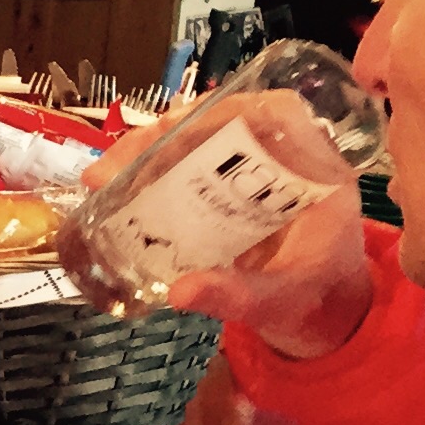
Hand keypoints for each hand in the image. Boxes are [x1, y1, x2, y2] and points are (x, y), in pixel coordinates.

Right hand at [96, 92, 369, 358]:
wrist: (321, 312)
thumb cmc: (312, 300)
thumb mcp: (279, 301)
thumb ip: (237, 297)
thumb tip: (179, 292)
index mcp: (315, 174)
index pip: (275, 114)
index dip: (223, 113)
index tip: (171, 131)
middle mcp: (284, 159)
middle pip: (222, 120)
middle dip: (163, 135)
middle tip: (115, 167)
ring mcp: (253, 170)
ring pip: (198, 137)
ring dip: (147, 150)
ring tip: (104, 177)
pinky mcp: (228, 186)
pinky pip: (188, 162)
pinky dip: (150, 170)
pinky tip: (117, 188)